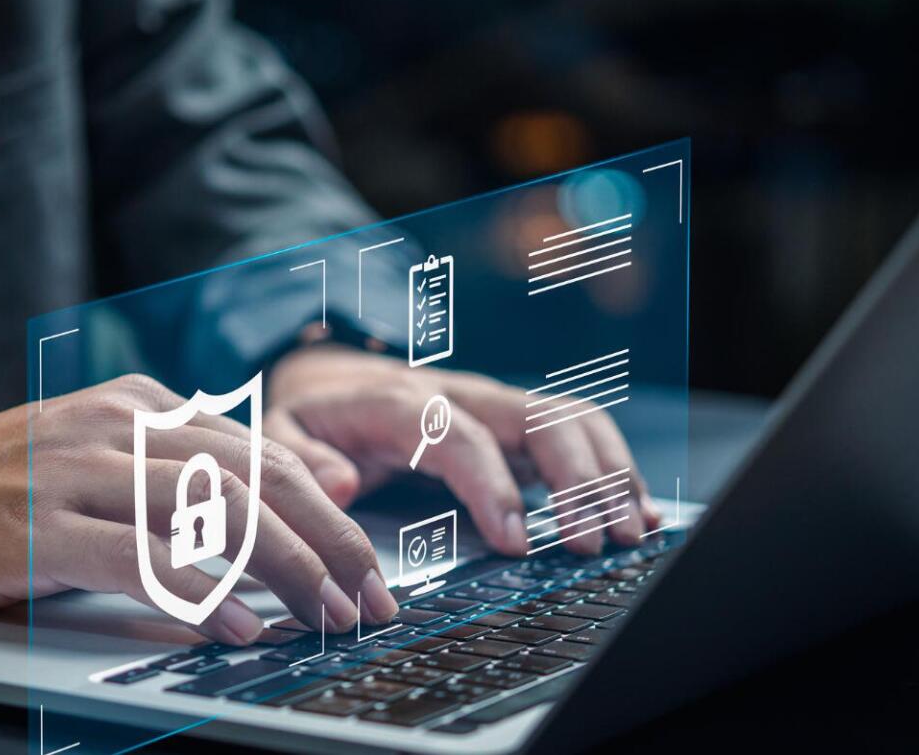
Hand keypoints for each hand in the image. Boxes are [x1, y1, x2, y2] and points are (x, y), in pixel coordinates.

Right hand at [0, 374, 397, 644]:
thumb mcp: (98, 458)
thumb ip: (187, 469)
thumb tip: (302, 487)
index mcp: (140, 403)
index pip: (260, 449)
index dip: (326, 507)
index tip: (366, 557)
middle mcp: (118, 425)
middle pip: (255, 477)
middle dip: (327, 540)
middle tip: (368, 595)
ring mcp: (78, 472)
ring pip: (214, 511)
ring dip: (285, 569)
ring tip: (326, 614)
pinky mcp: (39, 527)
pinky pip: (142, 560)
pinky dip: (201, 596)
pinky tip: (238, 627)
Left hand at [267, 344, 661, 555]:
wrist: (326, 374)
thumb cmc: (312, 414)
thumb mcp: (281, 433)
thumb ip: (303, 460)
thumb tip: (342, 485)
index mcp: (401, 400)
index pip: (459, 434)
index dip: (493, 484)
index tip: (516, 539)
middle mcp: (459, 394)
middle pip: (535, 417)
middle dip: (574, 478)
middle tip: (591, 542)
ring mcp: (493, 405)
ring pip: (569, 418)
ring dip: (606, 472)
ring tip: (627, 532)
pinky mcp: (514, 423)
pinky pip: (576, 431)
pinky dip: (613, 467)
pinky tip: (637, 510)